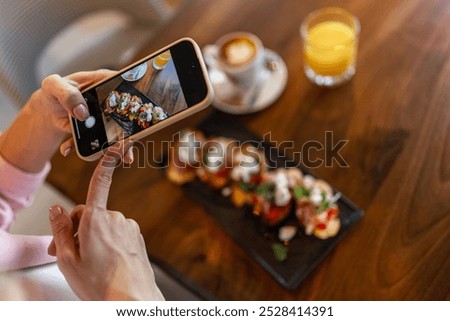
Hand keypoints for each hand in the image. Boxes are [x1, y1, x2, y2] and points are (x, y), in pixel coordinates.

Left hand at [0, 70, 131, 172]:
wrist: (48, 109)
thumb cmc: (52, 91)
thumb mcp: (53, 85)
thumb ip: (67, 94)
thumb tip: (82, 112)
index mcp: (101, 81)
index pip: (123, 84)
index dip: (132, 94)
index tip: (134, 107)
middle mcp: (107, 100)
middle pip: (126, 113)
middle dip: (130, 128)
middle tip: (129, 141)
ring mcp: (104, 117)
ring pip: (117, 132)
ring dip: (117, 147)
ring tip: (115, 157)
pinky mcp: (96, 130)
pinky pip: (98, 142)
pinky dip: (90, 151)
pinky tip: (72, 150)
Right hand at [48, 142, 163, 300]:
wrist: (133, 301)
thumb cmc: (101, 285)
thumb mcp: (68, 260)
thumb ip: (59, 230)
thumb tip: (56, 210)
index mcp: (97, 220)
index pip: (99, 184)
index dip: (106, 163)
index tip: (114, 147)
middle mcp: (116, 219)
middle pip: (90, 214)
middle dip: (77, 229)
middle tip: (68, 253)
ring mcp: (128, 227)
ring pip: (103, 224)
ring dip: (92, 237)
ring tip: (88, 261)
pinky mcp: (136, 236)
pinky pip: (117, 232)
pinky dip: (108, 241)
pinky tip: (104, 261)